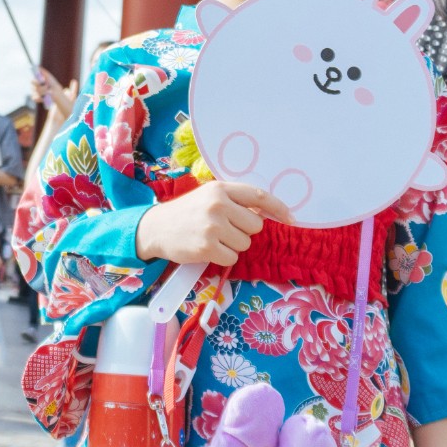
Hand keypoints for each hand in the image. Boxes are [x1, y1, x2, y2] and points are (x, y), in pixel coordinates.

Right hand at [135, 182, 292, 265]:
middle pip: (255, 225)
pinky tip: (208, 249)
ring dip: (233, 245)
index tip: (290, 218)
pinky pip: (232, 257)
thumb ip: (235, 200)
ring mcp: (212, 226)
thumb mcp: (209, 196)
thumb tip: (267, 211)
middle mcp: (217, 205)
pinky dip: (224, 256)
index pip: (258, 196)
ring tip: (213, 238)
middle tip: (224, 229)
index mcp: (220, 189)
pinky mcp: (207, 247)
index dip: (277, 208)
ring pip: (245, 243)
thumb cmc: (187, 212)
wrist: (156, 228)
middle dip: (244, 231)